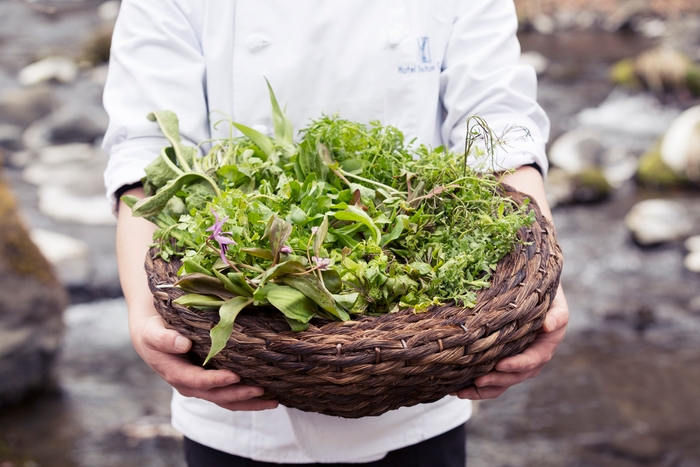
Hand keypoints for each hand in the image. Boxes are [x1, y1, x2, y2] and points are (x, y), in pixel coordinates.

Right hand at [117, 187, 276, 411]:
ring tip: (265, 394)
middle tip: (237, 378)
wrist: (152, 305)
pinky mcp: (198, 377)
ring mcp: (178, 371)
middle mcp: (161, 356)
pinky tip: (271, 397)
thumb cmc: (163, 285)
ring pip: (204, 393)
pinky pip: (218, 395)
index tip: (184, 342)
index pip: (152, 338)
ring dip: (234, 398)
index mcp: (148, 330)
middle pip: (182, 377)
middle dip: (212, 381)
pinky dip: (242, 399)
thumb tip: (176, 218)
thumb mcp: (165, 270)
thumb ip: (176, 256)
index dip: (166, 343)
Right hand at [132, 310, 278, 410]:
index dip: (216, 381)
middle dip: (240, 395)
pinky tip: (268, 396)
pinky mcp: (211, 383)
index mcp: (176, 374)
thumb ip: (164, 339)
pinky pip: (230, 394)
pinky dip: (248, 398)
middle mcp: (190, 385)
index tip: (235, 376)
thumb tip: (183, 344)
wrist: (152, 335)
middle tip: (262, 390)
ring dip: (250, 403)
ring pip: (227, 400)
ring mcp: (201, 386)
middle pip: (218, 396)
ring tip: (273, 401)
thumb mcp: (153, 332)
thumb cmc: (153, 331)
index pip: (198, 381)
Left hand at [455, 285, 568, 399]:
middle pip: (514, 377)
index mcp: (544, 348)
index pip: (531, 361)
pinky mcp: (501, 361)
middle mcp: (530, 360)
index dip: (516, 365)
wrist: (534, 295)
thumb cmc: (545, 297)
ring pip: (500, 382)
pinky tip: (456, 388)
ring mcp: (514, 363)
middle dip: (496, 381)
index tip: (500, 364)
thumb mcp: (556, 303)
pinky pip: (489, 378)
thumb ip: (557, 315)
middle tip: (478, 380)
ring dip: (481, 390)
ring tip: (461, 392)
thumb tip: (549, 325)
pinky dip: (474, 386)